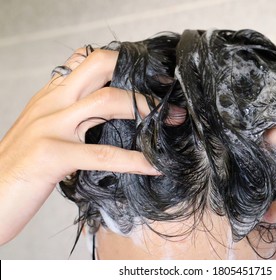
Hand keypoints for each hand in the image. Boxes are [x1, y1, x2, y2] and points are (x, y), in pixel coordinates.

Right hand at [0, 48, 159, 244]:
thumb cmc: (18, 167)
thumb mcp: (42, 130)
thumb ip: (68, 116)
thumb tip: (106, 115)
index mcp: (50, 96)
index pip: (86, 60)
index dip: (120, 62)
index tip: (148, 77)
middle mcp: (51, 103)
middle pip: (99, 66)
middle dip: (137, 75)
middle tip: (166, 93)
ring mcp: (51, 127)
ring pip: (107, 101)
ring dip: (145, 109)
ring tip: (172, 121)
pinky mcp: (53, 155)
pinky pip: (103, 154)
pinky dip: (134, 160)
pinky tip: (153, 167)